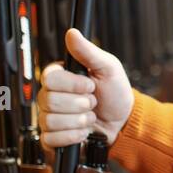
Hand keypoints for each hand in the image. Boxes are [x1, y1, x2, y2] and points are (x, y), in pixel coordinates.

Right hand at [37, 29, 134, 147]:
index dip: (72, 85)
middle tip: (93, 103)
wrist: (123, 122)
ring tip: (90, 117)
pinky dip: (72, 137)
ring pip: (50, 121)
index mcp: (60, 77)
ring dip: (78, 121)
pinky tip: (83, 132)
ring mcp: (50, 117)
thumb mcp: (108, 67)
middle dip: (80, 105)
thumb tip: (72, 33)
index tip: (90, 86)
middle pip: (49, 101)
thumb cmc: (115, 93)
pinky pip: (50, 139)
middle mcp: (51, 96)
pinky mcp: (53, 137)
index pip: (49, 79)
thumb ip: (88, 51)